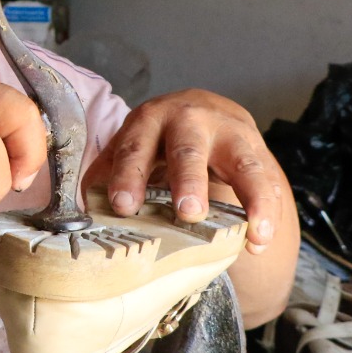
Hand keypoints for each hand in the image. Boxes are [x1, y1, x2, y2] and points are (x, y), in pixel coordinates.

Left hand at [85, 88, 286, 253]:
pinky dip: (267, 211)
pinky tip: (261, 240)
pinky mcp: (256, 150)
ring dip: (247, 196)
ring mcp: (228, 133)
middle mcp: (190, 120)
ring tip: (251, 231)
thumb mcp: (132, 146)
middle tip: (188, 213)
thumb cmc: (158, 141)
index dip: (129, 175)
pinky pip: (266, 181)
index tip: (123, 206)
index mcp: (149, 120)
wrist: (207, 112)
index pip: (135, 146)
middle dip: (188, 180)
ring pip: (241, 162)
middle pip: (188, 149)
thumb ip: (108, 175)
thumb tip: (84, 214)